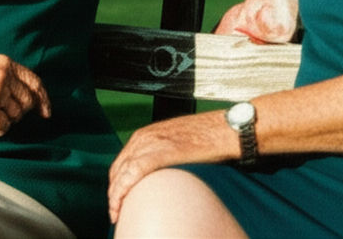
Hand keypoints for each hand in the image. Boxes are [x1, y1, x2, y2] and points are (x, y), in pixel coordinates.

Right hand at [0, 54, 50, 136]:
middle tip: (6, 116)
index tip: (46, 113)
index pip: (34, 82)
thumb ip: (7, 77)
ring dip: (7, 122)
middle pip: (28, 101)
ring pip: (17, 115)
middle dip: (21, 113)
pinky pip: (4, 126)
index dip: (43, 99)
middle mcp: (5, 76)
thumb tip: (28, 98)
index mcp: (6, 64)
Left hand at [107, 111, 233, 223]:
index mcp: (147, 134)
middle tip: (115, 211)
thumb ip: (163, 154)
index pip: (122, 162)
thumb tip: (158, 176)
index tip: (116, 200)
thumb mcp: (178, 142)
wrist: (228, 130)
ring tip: (117, 213)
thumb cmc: (210, 138)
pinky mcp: (162, 150)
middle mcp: (146, 136)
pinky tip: (121, 203)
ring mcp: (153, 142)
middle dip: (114, 192)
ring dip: (116, 195)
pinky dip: (124, 189)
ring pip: (123, 171)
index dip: (116, 183)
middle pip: (119, 168)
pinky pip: (135, 172)